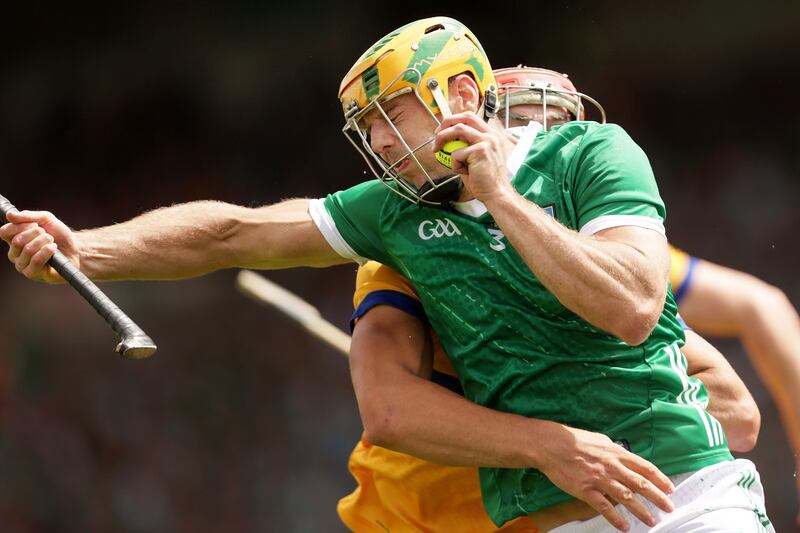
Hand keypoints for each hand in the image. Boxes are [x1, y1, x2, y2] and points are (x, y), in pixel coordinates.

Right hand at [0, 210, 78, 282]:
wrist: (75, 248)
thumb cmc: (58, 235)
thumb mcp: (46, 219)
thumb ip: (28, 216)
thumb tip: (9, 215)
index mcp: (13, 240)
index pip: (5, 232)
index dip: (20, 226)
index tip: (35, 224)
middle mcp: (15, 254)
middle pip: (17, 241)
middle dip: (37, 234)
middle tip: (48, 235)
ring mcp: (22, 265)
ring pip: (28, 250)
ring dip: (44, 242)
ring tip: (52, 242)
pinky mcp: (33, 274)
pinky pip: (36, 261)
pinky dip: (47, 252)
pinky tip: (53, 249)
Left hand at [432, 112, 515, 202]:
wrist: (496, 194)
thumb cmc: (484, 180)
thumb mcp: (476, 159)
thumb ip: (465, 148)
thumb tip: (447, 142)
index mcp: (492, 135)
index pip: (471, 118)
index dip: (454, 120)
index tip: (442, 130)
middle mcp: (491, 135)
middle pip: (465, 117)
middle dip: (447, 122)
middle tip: (436, 134)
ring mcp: (487, 141)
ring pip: (458, 130)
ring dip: (442, 138)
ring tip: (436, 150)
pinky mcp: (480, 151)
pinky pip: (456, 154)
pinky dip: (455, 165)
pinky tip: (465, 172)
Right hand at [536, 424, 674, 531]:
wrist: (551, 445)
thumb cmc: (574, 440)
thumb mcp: (600, 440)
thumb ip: (615, 451)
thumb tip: (626, 457)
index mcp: (616, 452)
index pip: (644, 467)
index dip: (660, 478)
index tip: (670, 488)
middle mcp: (611, 466)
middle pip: (640, 484)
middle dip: (657, 497)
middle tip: (669, 507)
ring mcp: (599, 479)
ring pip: (626, 497)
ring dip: (641, 510)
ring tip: (651, 520)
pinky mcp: (585, 490)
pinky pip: (604, 507)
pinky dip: (615, 518)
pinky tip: (624, 526)